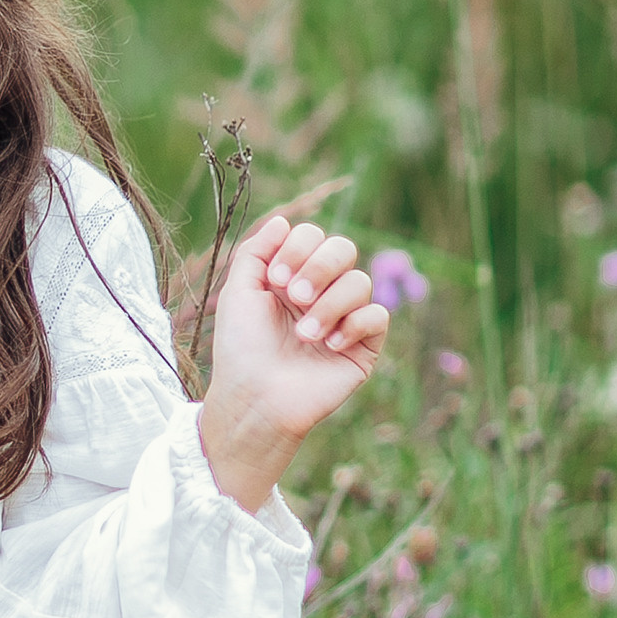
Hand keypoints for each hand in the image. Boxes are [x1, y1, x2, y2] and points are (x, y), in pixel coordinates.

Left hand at [198, 213, 387, 516]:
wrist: (255, 398)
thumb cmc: (242, 348)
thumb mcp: (238, 291)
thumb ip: (256, 251)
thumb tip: (284, 219)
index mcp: (293, 274)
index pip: (313, 236)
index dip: (298, 248)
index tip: (273, 279)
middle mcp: (322, 291)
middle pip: (343, 249)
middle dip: (317, 267)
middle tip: (293, 296)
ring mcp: (345, 317)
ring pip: (360, 281)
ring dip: (329, 304)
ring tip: (304, 334)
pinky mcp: (364, 346)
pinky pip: (378, 316)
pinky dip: (353, 324)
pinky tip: (328, 345)